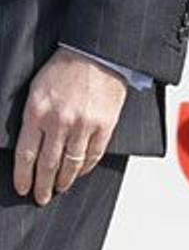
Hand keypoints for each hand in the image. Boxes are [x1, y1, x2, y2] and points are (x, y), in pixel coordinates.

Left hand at [13, 49, 127, 204]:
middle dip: (43, 185)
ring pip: (71, 164)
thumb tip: (29, 145)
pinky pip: (93, 155)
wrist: (96, 52)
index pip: (26, 154)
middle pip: (48, 164)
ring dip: (64, 180)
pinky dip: (85, 167)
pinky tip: (79, 172)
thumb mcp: (36, 89)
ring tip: (60, 188)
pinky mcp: (104, 125)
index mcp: (37, 111)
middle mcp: (59, 121)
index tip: (23, 188)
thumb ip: (32, 117)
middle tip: (41, 197)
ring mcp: (83, 124)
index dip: (23, 176)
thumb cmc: (64, 67)